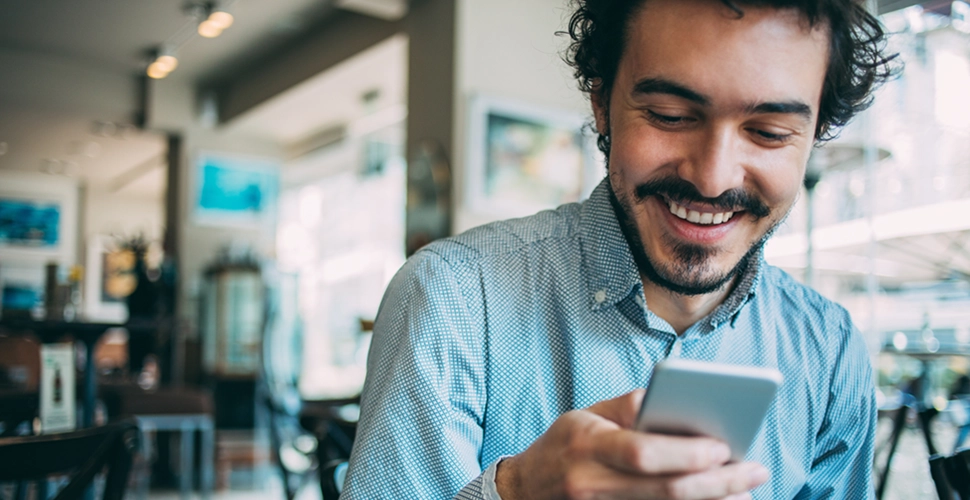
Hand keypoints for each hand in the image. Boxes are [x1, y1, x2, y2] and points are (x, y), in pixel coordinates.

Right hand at [494, 390, 768, 499]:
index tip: (724, 447)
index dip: (686, 452)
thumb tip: (675, 398)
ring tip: (746, 490)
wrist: (524, 492)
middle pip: (665, 490)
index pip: (642, 453)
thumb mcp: (586, 415)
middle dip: (717, 482)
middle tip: (755, 470)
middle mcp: (591, 483)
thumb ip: (628, 407)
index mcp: (586, 445)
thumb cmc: (563, 445)